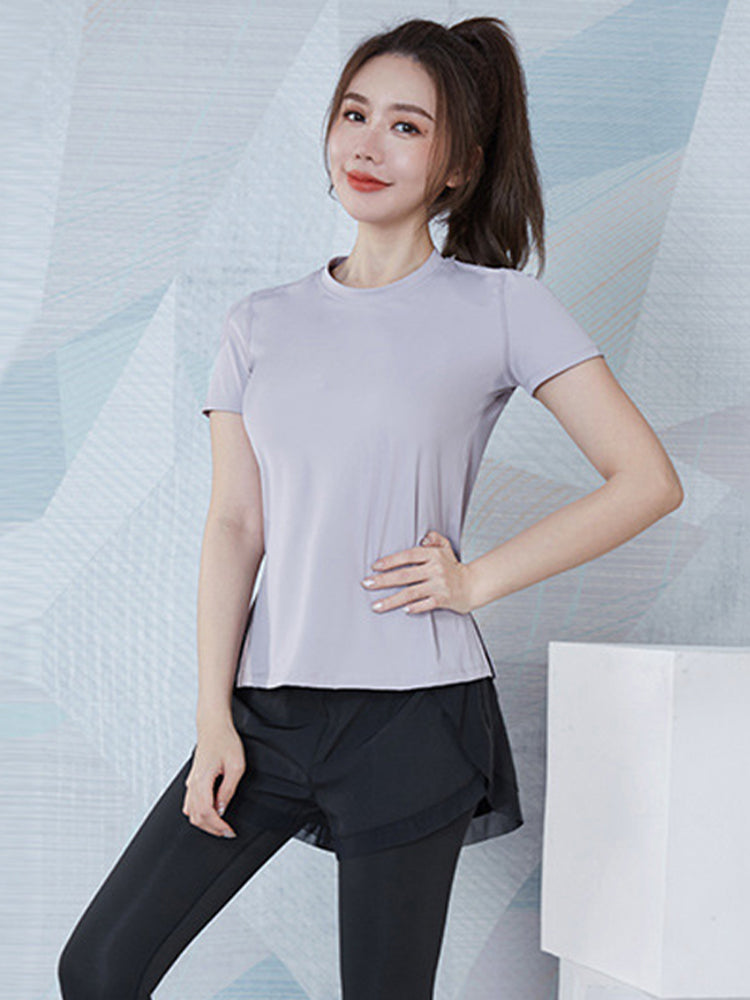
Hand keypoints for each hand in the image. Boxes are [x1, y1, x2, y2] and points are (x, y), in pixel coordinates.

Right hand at [182, 720, 245, 837]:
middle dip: (212, 829)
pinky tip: (210, 814)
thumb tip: (222, 809)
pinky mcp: (192, 781)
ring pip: (190, 813)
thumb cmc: (225, 741)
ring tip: (220, 826)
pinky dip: (198, 814)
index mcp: (202, 780)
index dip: (218, 826)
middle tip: (227, 832)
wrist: (214, 726)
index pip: (206, 813)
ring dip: (204, 823)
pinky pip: (189, 804)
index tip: (229, 831)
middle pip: (196, 817)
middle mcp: (193, 784)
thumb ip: (228, 790)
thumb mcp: (236, 766)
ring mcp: (191, 782)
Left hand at [360, 530, 474, 614]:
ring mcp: (439, 585)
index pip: (408, 556)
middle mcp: (435, 569)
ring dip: (392, 600)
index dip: (390, 561)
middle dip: (383, 580)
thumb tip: (424, 537)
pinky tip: (404, 610)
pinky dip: (416, 607)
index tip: (374, 567)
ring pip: (411, 592)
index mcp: (433, 555)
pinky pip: (427, 603)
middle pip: (405, 575)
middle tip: (366, 584)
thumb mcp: (446, 549)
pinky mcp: (444, 599)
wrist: (474, 585)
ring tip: (375, 606)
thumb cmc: (455, 568)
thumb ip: (435, 539)